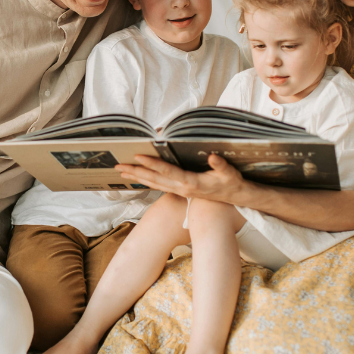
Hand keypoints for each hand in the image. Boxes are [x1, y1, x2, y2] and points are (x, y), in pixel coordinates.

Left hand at [115, 154, 245, 201]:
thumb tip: (212, 157)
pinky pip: (159, 186)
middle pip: (154, 179)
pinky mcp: (180, 191)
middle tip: (118, 165)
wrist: (235, 198)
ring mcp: (180, 191)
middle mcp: (182, 188)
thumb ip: (221, 165)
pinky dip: (146, 180)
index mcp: (191, 183)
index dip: (152, 163)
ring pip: (154, 184)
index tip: (138, 156)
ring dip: (137, 177)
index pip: (167, 171)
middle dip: (136, 172)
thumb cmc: (231, 183)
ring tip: (122, 171)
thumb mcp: (229, 173)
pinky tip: (138, 176)